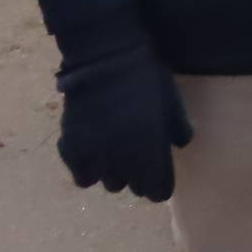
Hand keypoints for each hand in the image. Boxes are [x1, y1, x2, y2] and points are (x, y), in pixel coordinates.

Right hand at [56, 45, 191, 203]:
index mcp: (152, 151)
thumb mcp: (172, 102)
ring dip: (114, 172)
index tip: (159, 175)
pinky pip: (81, 176)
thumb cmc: (147, 78)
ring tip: (115, 153)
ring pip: (108, 183)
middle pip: (132, 188)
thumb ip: (179, 130)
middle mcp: (125, 161)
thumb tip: (178, 147)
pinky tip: (93, 151)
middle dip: (138, 177)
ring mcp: (96, 156)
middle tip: (137, 157)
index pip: (158, 191)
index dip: (160, 184)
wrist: (107, 59)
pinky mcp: (73, 149)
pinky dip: (88, 169)